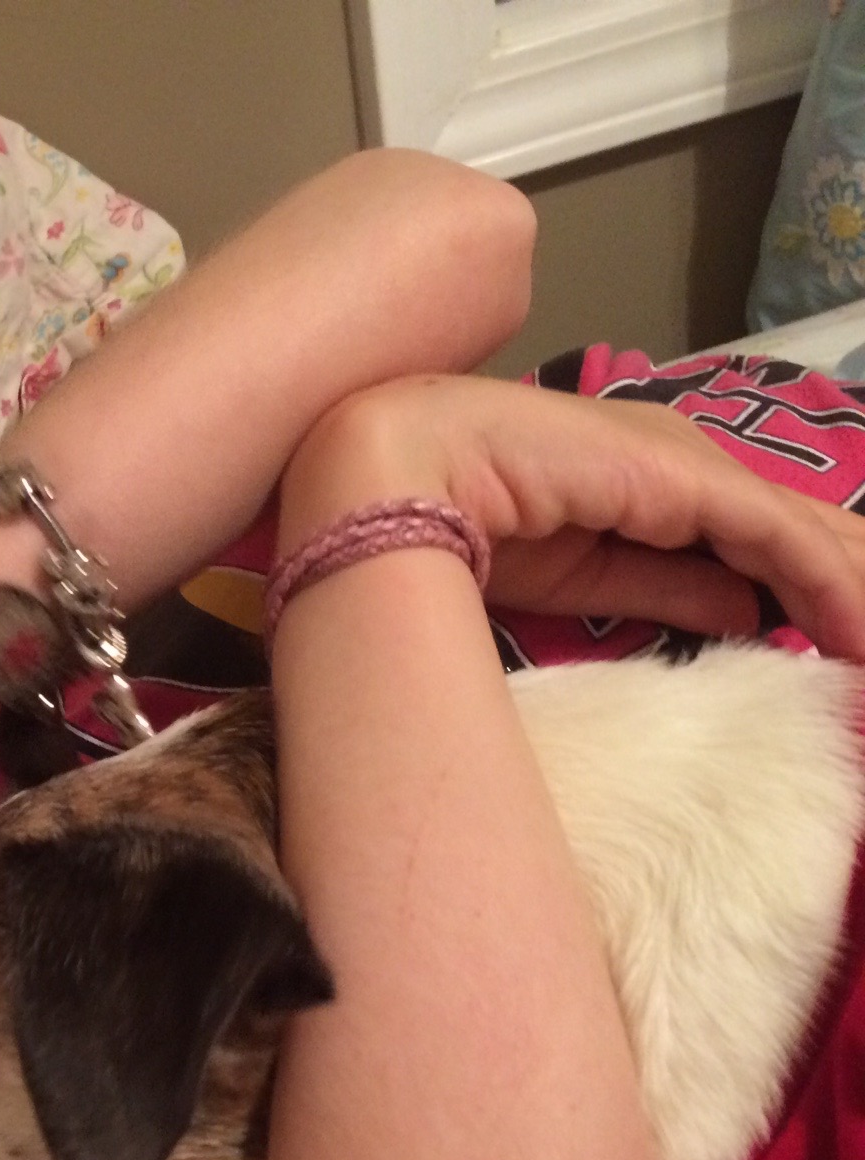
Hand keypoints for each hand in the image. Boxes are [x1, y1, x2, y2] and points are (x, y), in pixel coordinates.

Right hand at [279, 374, 864, 661]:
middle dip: (846, 584)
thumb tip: (750, 613)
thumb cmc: (455, 524)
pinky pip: (776, 537)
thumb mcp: (586, 578)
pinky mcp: (685, 478)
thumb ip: (670, 589)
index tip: (847, 646)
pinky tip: (857, 630)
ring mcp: (685, 462)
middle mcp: (677, 459)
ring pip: (800, 529)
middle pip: (791, 527)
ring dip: (851, 591)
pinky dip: (828, 585)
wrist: (394, 476)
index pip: (751, 534)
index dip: (808, 586)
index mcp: (641, 479)